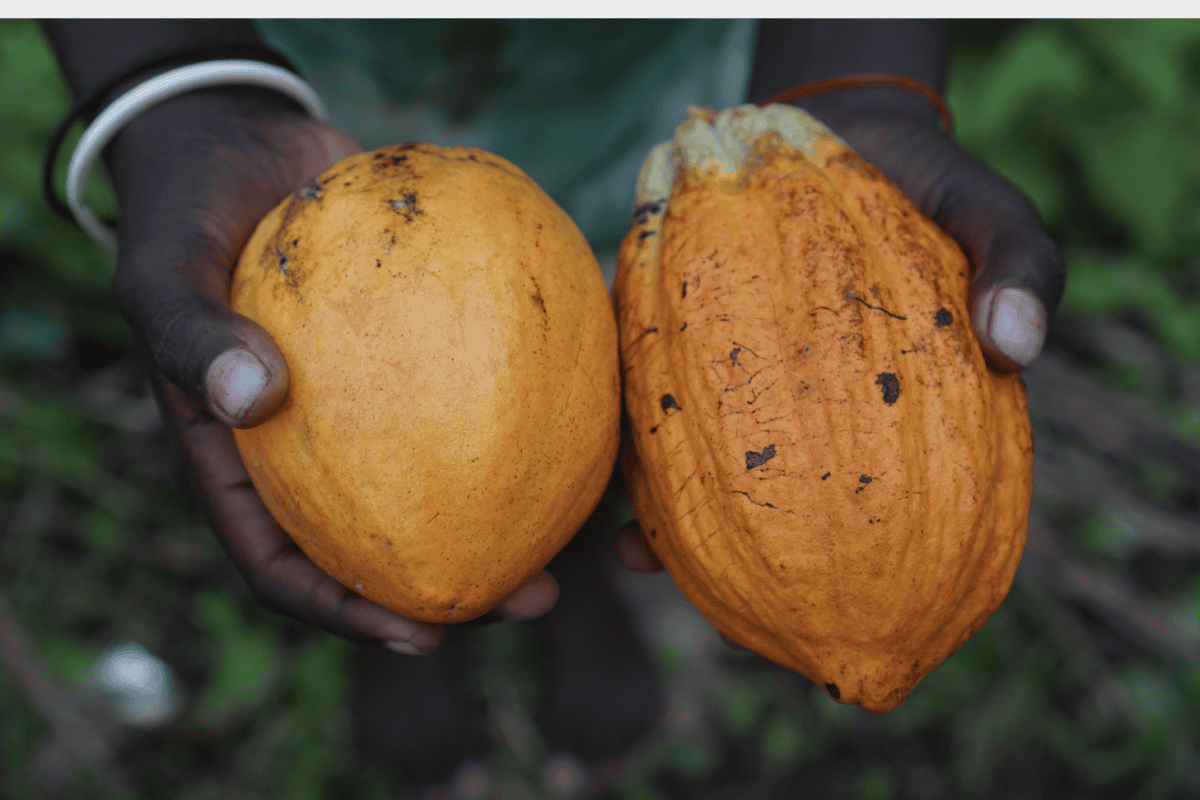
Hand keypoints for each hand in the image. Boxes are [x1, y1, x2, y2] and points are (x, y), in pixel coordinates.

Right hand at [108, 89, 558, 651]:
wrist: (235, 142)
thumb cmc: (184, 214)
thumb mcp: (163, 272)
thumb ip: (193, 334)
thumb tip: (251, 399)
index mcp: (240, 461)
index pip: (285, 566)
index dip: (348, 613)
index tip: (423, 637)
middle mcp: (310, 445)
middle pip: (383, 543)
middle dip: (457, 586)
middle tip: (533, 599)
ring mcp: (370, 401)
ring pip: (442, 479)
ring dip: (509, 516)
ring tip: (580, 540)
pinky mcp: (417, 349)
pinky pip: (475, 394)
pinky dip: (525, 414)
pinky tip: (586, 425)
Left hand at [615, 85, 1065, 577]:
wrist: (854, 133)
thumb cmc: (930, 189)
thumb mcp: (994, 217)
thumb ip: (1022, 268)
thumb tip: (1021, 345)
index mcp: (893, 413)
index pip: (891, 511)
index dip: (862, 575)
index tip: (830, 621)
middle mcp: (815, 412)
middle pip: (780, 511)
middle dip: (737, 566)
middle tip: (709, 601)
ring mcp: (748, 378)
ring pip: (708, 464)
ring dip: (668, 512)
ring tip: (631, 551)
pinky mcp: (698, 329)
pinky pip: (664, 382)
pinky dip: (638, 415)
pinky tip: (609, 444)